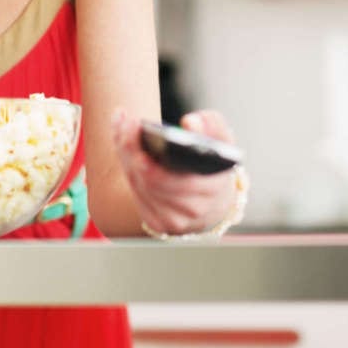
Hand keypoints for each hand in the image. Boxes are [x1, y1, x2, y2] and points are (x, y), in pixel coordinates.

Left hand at [112, 108, 238, 235]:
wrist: (214, 198)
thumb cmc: (213, 161)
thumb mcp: (222, 138)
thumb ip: (210, 123)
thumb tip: (190, 124)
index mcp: (215, 185)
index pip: (179, 176)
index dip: (155, 158)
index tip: (138, 128)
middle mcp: (196, 208)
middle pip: (152, 180)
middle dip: (135, 150)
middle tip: (128, 124)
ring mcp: (176, 220)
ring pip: (141, 186)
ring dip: (129, 158)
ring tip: (125, 131)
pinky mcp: (160, 224)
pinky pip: (136, 197)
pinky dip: (129, 172)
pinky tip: (128, 153)